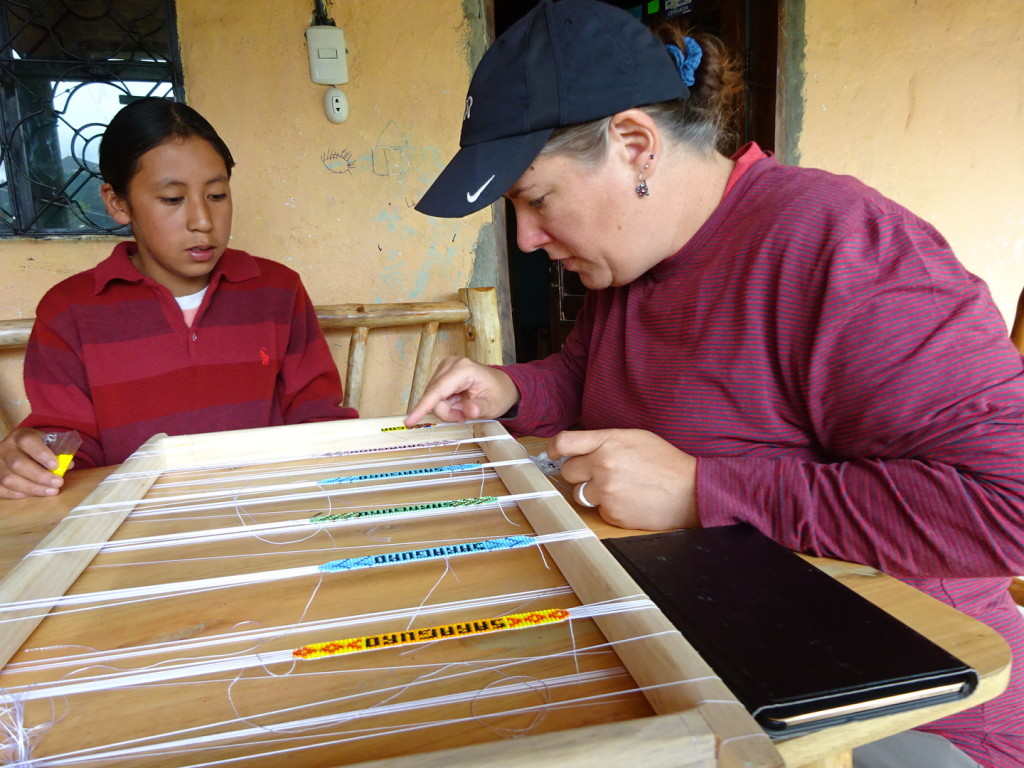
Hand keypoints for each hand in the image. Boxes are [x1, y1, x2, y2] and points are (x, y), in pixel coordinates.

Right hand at [0, 427, 64, 498]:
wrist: (18, 450)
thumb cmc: (38, 447)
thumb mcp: (48, 443)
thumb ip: (59, 452)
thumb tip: (68, 465)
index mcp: (20, 436)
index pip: (27, 441)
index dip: (41, 454)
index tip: (55, 465)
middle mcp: (5, 449)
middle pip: (18, 464)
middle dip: (40, 476)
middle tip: (58, 483)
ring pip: (9, 479)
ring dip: (32, 488)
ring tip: (51, 491)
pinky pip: (1, 490)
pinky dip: (18, 494)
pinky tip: (34, 494)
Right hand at [405, 356, 520, 425]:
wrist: (502, 385)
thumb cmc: (498, 393)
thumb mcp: (493, 405)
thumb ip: (480, 408)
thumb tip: (469, 410)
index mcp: (463, 368)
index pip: (438, 390)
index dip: (423, 407)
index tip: (409, 421)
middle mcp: (450, 365)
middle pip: (433, 396)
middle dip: (446, 412)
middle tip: (464, 416)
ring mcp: (444, 369)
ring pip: (432, 398)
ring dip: (446, 410)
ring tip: (463, 409)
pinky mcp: (441, 375)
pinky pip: (435, 397)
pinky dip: (446, 406)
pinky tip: (458, 404)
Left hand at [549, 428, 697, 530]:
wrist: (691, 491)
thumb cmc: (665, 462)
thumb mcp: (635, 438)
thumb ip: (605, 441)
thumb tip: (580, 448)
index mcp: (608, 441)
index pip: (564, 442)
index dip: (554, 449)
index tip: (554, 454)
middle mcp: (603, 465)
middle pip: (568, 471)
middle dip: (579, 473)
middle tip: (599, 474)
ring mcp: (606, 491)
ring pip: (580, 494)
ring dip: (593, 492)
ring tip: (618, 489)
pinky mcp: (612, 513)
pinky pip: (598, 510)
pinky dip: (609, 508)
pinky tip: (629, 502)